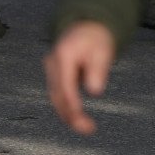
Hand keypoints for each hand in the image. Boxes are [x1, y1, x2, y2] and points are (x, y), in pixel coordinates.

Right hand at [44, 20, 115, 135]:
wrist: (86, 26)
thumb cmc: (96, 39)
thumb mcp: (103, 51)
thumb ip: (98, 70)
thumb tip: (94, 91)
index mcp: (63, 55)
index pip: (65, 86)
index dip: (73, 106)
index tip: (83, 121)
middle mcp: (52, 63)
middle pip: (57, 95)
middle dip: (70, 115)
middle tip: (88, 128)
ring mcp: (50, 68)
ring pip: (55, 97)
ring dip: (68, 114)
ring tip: (86, 127)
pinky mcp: (53, 74)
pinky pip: (57, 94)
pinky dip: (66, 107)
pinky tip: (78, 117)